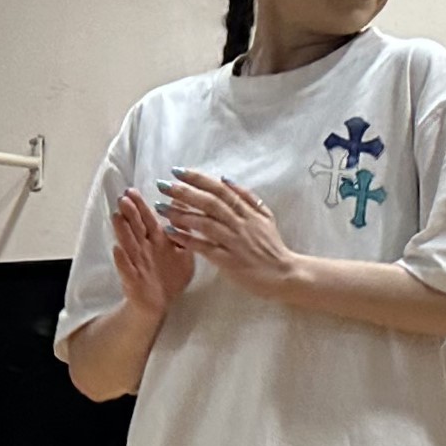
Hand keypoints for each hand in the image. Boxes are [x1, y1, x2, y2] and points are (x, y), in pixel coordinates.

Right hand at [110, 189, 196, 318]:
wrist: (160, 305)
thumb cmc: (171, 276)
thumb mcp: (183, 252)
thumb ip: (183, 230)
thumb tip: (183, 205)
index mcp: (158, 242)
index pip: (148, 219)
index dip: (140, 206)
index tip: (132, 191)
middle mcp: (145, 249)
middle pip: (136, 228)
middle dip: (130, 213)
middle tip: (123, 198)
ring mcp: (137, 264)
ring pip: (128, 244)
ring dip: (122, 231)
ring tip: (116, 216)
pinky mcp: (133, 280)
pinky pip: (127, 269)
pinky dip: (122, 260)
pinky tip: (116, 249)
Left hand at [159, 171, 301, 298]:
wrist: (284, 274)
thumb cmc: (273, 246)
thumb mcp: (266, 216)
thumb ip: (247, 197)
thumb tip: (225, 178)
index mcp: (248, 211)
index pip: (220, 190)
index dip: (198, 179)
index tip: (177, 171)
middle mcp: (240, 223)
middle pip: (209, 203)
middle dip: (184, 192)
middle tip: (162, 185)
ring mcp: (234, 242)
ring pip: (205, 223)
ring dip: (181, 214)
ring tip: (160, 207)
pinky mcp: (229, 261)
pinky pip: (205, 247)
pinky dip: (187, 238)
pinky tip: (171, 232)